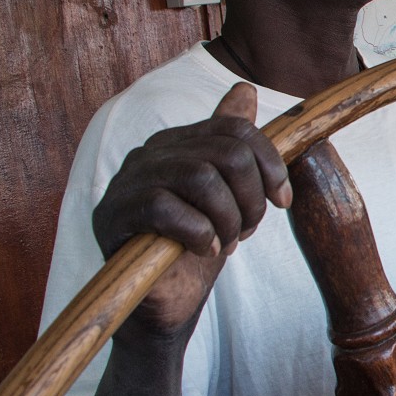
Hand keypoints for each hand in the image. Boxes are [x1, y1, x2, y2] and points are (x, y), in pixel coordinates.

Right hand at [92, 83, 290, 338]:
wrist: (165, 305)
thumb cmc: (196, 247)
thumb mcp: (227, 195)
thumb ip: (234, 148)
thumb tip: (243, 89)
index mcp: (178, 143)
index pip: (235, 129)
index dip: (269, 164)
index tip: (283, 201)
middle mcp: (150, 153)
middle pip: (225, 153)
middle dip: (250, 198)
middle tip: (247, 230)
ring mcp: (127, 182)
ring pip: (201, 177)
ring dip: (227, 218)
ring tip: (227, 243)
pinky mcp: (113, 215)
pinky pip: (168, 209)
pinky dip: (199, 234)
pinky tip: (205, 251)